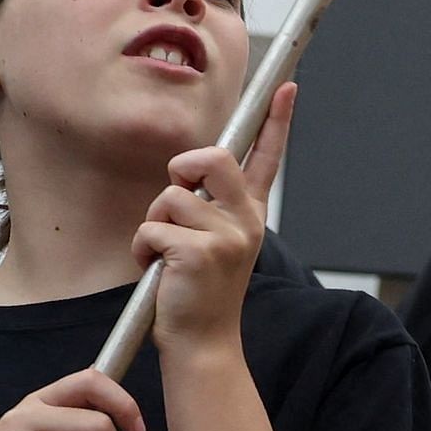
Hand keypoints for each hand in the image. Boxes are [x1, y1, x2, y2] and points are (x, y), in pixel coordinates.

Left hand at [137, 83, 292, 352]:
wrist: (202, 343)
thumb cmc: (197, 293)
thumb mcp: (213, 243)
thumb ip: (207, 209)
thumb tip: (185, 181)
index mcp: (249, 213)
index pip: (266, 157)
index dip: (277, 119)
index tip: (287, 87)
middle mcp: (246, 220)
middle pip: (209, 158)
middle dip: (181, 172)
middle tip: (177, 207)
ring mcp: (228, 236)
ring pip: (169, 197)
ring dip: (153, 225)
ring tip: (165, 256)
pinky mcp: (201, 252)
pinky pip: (152, 227)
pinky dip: (143, 250)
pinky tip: (159, 272)